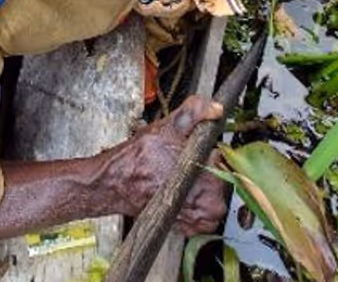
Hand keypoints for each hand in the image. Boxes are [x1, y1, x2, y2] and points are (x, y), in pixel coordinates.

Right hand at [104, 95, 229, 234]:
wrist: (114, 183)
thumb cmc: (137, 160)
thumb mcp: (167, 128)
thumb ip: (195, 112)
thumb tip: (215, 108)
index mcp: (212, 184)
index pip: (222, 163)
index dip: (204, 153)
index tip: (187, 150)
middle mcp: (210, 208)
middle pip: (218, 180)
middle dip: (200, 170)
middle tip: (176, 162)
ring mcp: (199, 221)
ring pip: (208, 195)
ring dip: (194, 185)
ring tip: (171, 175)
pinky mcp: (187, 228)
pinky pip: (198, 212)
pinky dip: (188, 200)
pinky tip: (171, 189)